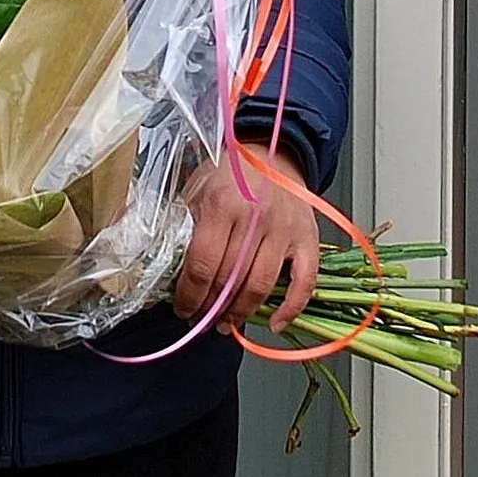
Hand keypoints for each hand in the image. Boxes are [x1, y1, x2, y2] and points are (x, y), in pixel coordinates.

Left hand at [174, 141, 322, 331]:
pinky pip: (304, 282)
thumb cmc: (231, 173)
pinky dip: (291, 308)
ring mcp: (285, 230)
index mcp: (222, 204)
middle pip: (229, 280)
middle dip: (211, 308)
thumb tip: (169, 272)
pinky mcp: (308, 238)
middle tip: (200, 321)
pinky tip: (274, 324)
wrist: (273, 152)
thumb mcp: (196, 190)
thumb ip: (185, 227)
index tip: (183, 309)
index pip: (202, 264)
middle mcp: (255, 218)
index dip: (190, 296)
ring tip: (226, 324)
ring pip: (260, 286)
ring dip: (240, 313)